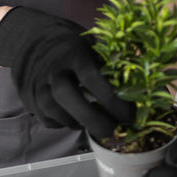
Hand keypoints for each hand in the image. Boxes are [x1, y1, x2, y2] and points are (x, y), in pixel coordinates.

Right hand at [0, 6, 134, 137]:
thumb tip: (145, 84)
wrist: (34, 44)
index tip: (130, 114)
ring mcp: (38, 87)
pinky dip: (69, 124)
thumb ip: (112, 65)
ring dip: (83, 124)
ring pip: (60, 115)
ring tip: (101, 124)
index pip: (92, 77)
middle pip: (69, 98)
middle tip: (116, 131)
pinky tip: (79, 117)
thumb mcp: (92, 47)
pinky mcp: (31, 102)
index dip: (112, 99)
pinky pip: (53, 122)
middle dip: (95, 120)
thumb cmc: (73, 49)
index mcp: (73, 53)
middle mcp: (52, 70)